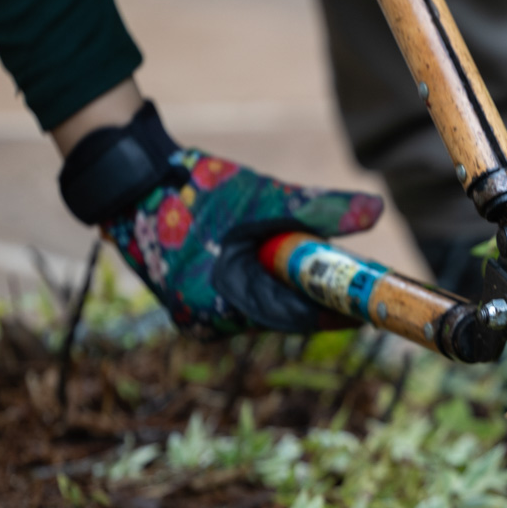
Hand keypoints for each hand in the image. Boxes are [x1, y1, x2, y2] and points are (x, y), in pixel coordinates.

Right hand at [106, 151, 383, 335]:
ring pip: (263, 306)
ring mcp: (199, 317)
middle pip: (283, 314)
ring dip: (289, 286)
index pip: (298, 318)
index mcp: (224, 305)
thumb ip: (319, 208)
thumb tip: (378, 210)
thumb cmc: (193, 189)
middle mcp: (210, 323)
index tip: (371, 302)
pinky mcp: (193, 305)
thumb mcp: (263, 197)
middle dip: (316, 296)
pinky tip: (276, 260)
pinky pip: (242, 298)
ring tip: (318, 262)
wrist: (128, 185)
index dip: (337, 309)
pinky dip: (263, 280)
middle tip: (353, 275)